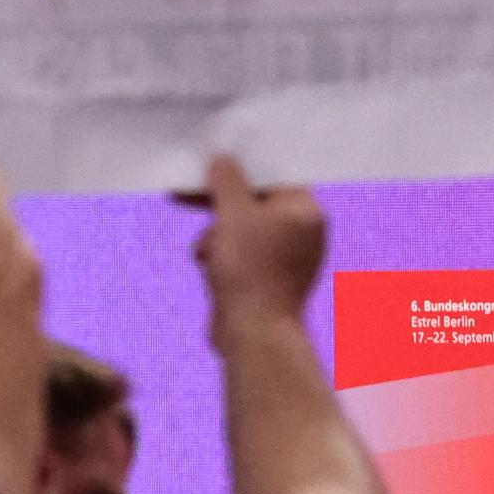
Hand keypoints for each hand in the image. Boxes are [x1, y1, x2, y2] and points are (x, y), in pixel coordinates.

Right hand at [193, 154, 327, 330]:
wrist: (253, 333)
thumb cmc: (249, 269)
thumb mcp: (233, 213)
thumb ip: (227, 180)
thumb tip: (223, 160)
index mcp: (306, 211)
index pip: (273, 175)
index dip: (239, 168)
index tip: (210, 164)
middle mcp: (303, 233)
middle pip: (254, 202)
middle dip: (220, 208)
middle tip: (188, 196)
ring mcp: (287, 258)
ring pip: (242, 229)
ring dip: (216, 235)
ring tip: (207, 253)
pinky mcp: (269, 279)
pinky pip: (241, 254)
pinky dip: (222, 256)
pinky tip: (208, 266)